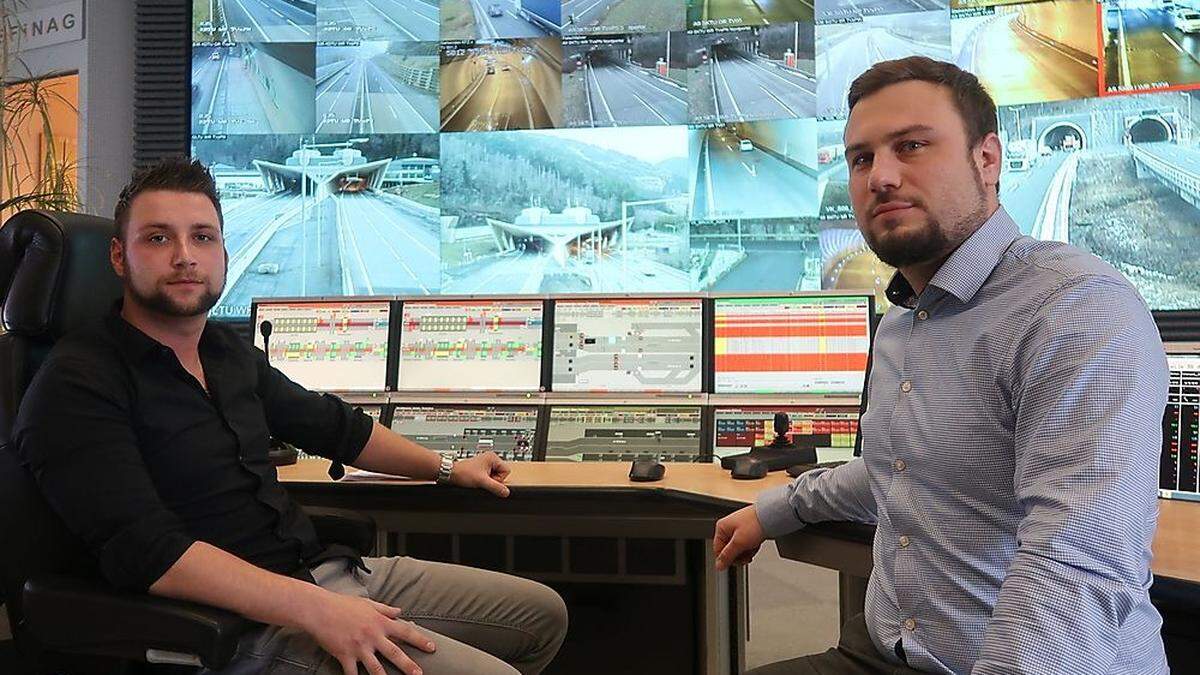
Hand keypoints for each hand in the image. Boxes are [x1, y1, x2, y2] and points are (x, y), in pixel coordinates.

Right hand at [301, 588, 434, 674]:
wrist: (319, 610)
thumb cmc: (342, 604)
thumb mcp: (367, 603)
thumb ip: (385, 609)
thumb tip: (399, 611)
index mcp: (379, 622)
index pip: (405, 631)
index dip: (420, 640)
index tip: (431, 647)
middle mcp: (372, 636)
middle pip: (394, 653)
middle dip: (408, 665)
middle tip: (419, 674)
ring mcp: (359, 647)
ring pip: (376, 667)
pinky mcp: (345, 656)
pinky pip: (352, 673)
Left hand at [449, 451, 511, 496]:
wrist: (451, 473)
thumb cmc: (463, 473)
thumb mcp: (482, 482)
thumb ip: (496, 487)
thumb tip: (506, 492)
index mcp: (493, 457)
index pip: (506, 471)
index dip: (499, 479)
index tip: (488, 479)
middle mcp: (490, 458)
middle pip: (501, 474)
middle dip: (493, 480)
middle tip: (482, 480)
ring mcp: (486, 463)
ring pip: (495, 476)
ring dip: (488, 481)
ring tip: (478, 479)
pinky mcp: (481, 468)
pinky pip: (489, 477)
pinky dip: (484, 480)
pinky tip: (477, 480)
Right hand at [713, 505, 766, 571]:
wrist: (771, 516)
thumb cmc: (755, 523)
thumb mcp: (739, 543)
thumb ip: (727, 556)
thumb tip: (719, 565)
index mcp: (722, 528)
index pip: (718, 550)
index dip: (727, 559)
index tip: (736, 563)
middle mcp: (728, 528)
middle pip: (729, 551)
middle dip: (739, 555)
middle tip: (746, 556)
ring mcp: (738, 530)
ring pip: (738, 549)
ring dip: (747, 552)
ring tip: (753, 548)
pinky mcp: (748, 531)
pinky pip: (746, 545)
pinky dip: (752, 547)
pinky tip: (756, 545)